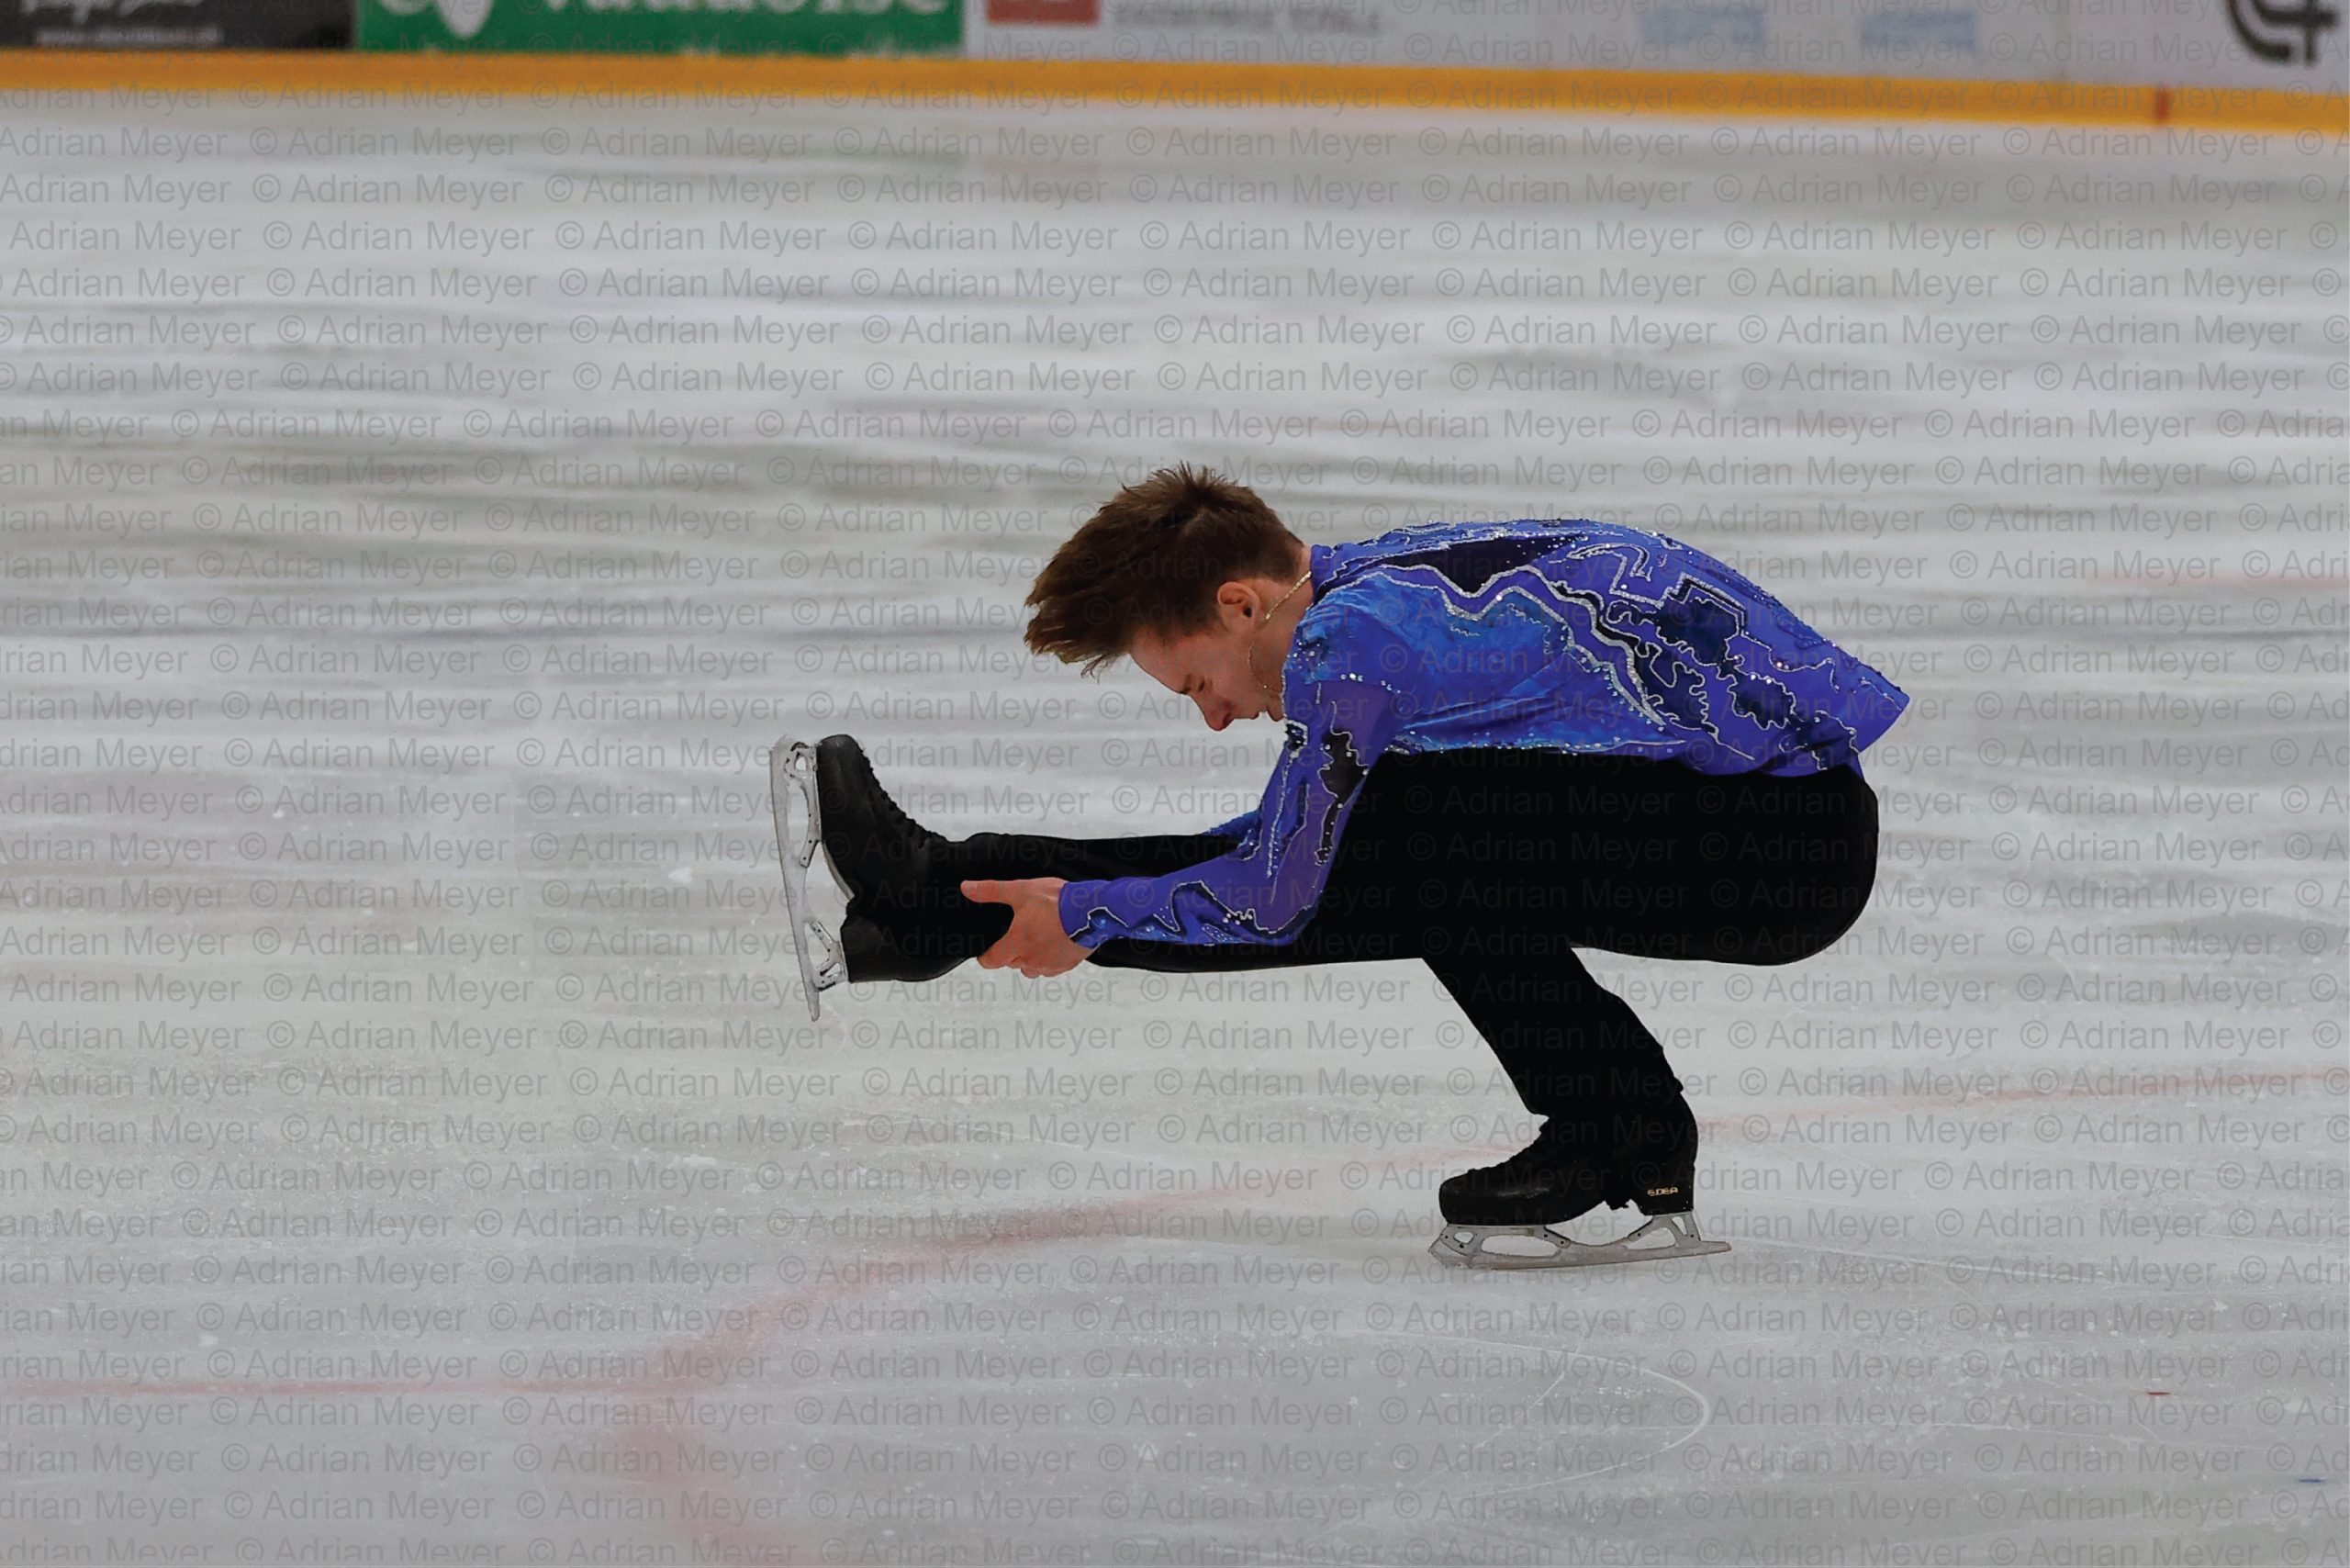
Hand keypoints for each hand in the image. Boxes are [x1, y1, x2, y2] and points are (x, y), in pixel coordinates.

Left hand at [960, 877, 1088, 977]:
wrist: (1091, 910)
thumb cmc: (1058, 903)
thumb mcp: (1020, 890)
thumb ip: (991, 891)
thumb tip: (968, 889)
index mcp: (1016, 944)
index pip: (990, 962)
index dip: (986, 956)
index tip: (987, 951)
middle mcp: (1031, 960)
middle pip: (1012, 963)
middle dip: (1011, 951)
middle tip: (1019, 932)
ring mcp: (1051, 965)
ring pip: (1032, 968)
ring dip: (1031, 957)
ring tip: (1039, 937)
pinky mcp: (1068, 964)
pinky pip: (1053, 967)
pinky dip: (1051, 958)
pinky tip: (1056, 941)